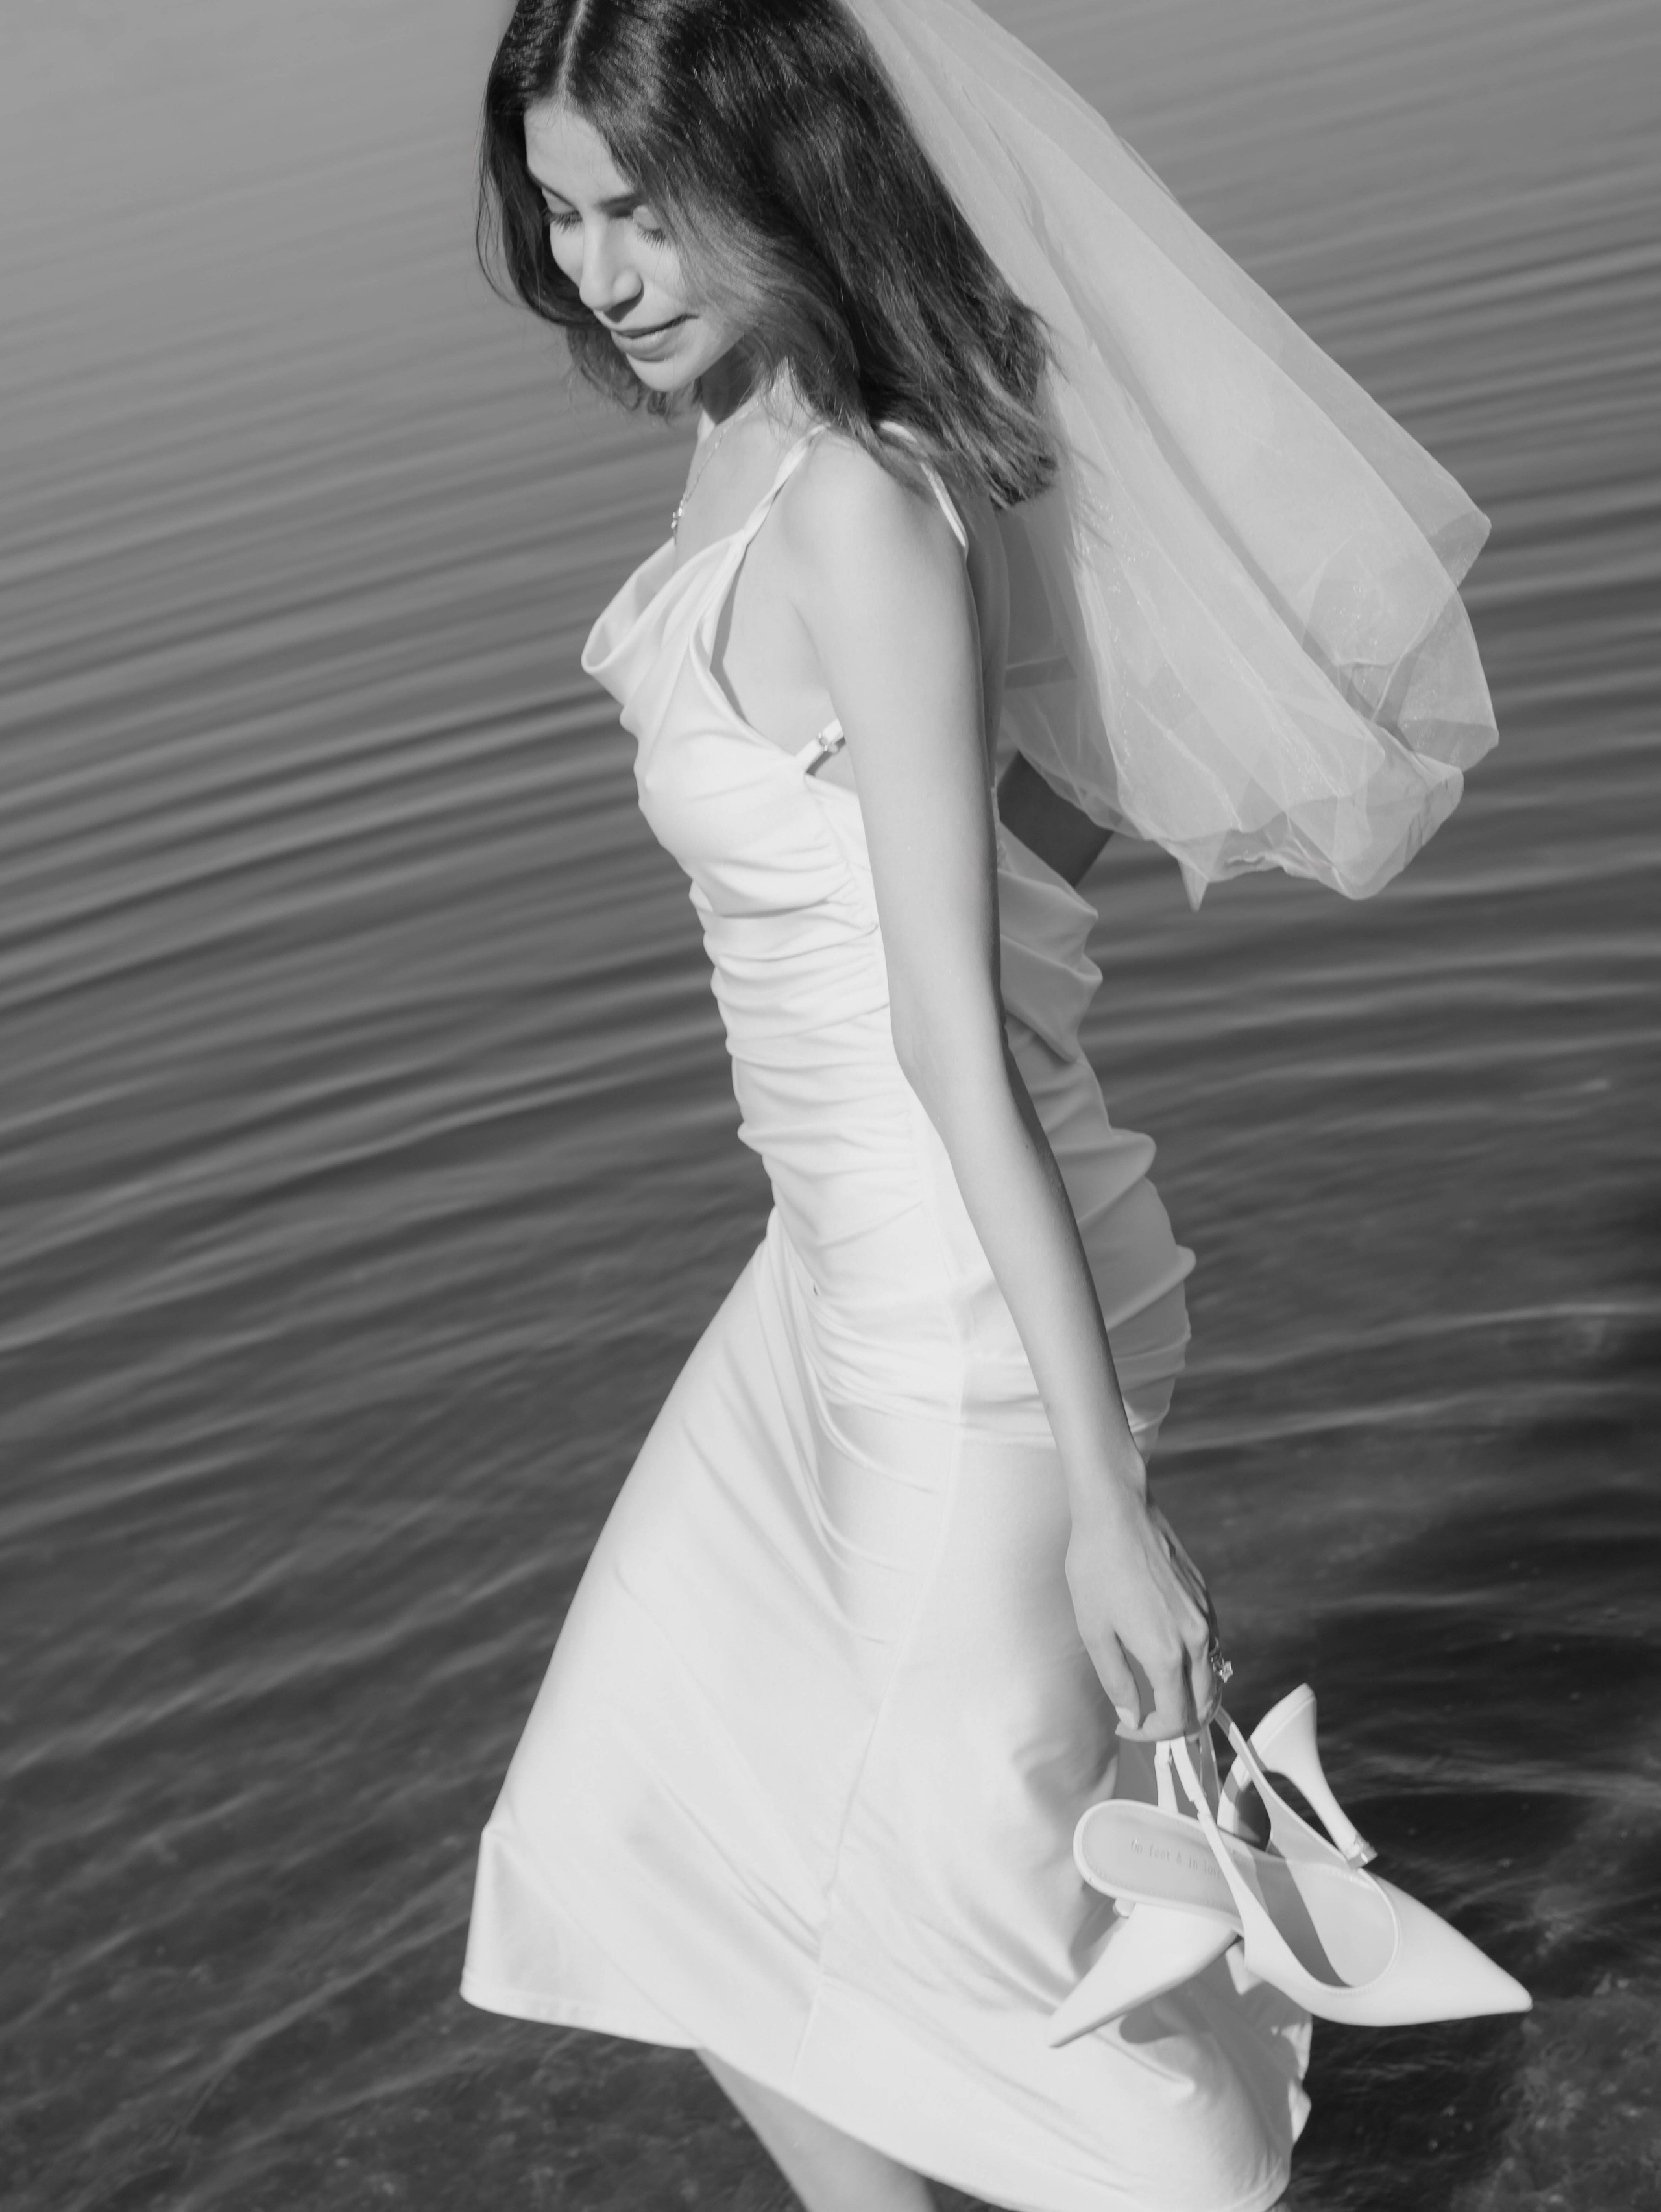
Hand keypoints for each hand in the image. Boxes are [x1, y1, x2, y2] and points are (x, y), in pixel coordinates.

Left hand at [1064, 1485, 1220, 1738]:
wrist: (1117, 1512)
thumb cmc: (1097, 1567)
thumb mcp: (1094, 1631)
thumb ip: (1116, 1681)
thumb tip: (1132, 1715)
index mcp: (1167, 1653)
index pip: (1175, 1717)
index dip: (1151, 1733)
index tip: (1128, 1724)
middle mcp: (1196, 1638)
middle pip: (1205, 1704)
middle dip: (1178, 1722)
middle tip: (1146, 1719)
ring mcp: (1205, 1617)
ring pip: (1214, 1676)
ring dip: (1192, 1696)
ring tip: (1157, 1695)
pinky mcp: (1205, 1598)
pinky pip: (1212, 1647)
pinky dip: (1197, 1667)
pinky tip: (1168, 1659)